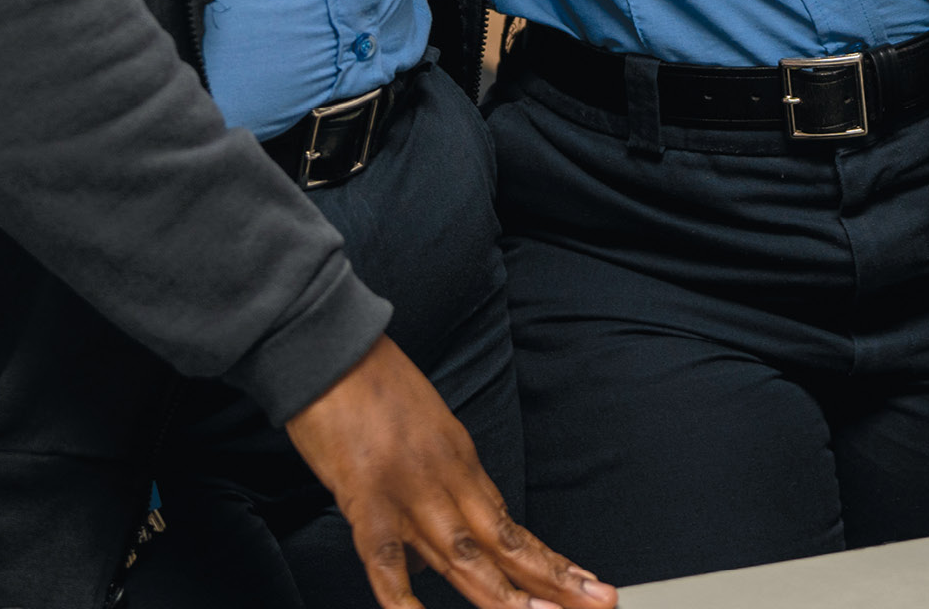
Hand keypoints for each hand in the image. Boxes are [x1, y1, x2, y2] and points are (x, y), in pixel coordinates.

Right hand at [285, 336, 615, 608]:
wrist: (331, 346)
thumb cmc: (370, 382)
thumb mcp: (422, 431)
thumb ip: (432, 490)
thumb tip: (426, 554)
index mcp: (460, 459)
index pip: (510, 524)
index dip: (549, 561)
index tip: (585, 584)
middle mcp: (444, 478)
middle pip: (503, 543)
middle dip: (550, 582)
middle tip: (596, 605)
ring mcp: (407, 492)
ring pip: (463, 556)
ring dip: (504, 596)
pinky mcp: (365, 499)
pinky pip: (386, 561)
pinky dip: (405, 600)